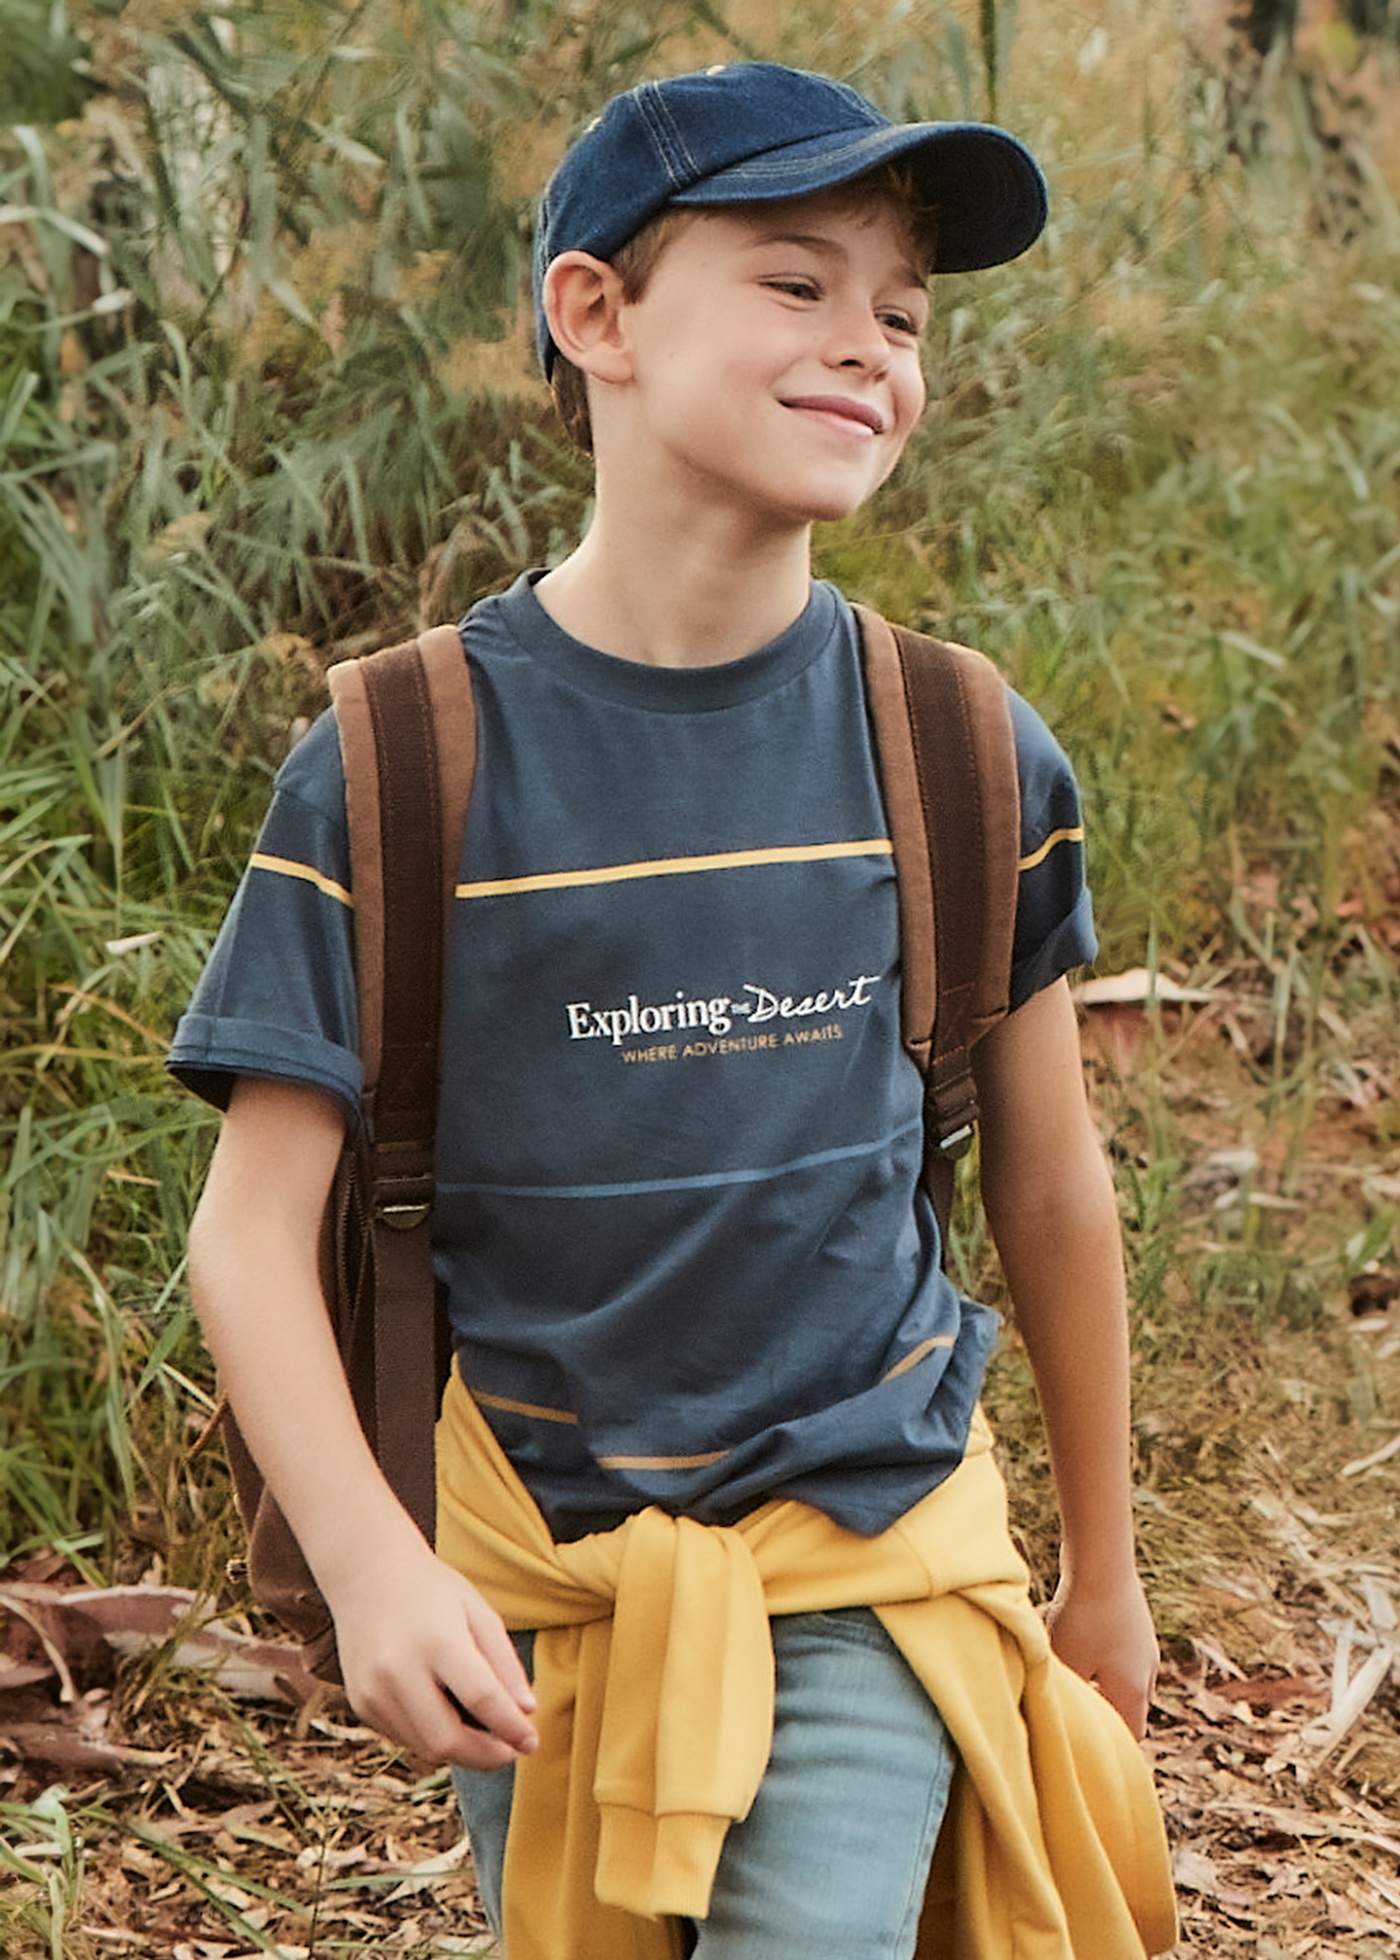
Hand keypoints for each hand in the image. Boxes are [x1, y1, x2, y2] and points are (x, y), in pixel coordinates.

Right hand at [323, 1525, 538, 1771]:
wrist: (367, 1574)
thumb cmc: (432, 1591)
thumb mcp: (478, 1612)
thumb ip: (504, 1662)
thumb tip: (527, 1711)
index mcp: (437, 1640)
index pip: (481, 1698)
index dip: (511, 1727)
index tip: (532, 1741)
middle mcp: (399, 1670)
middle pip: (448, 1739)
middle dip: (485, 1756)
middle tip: (509, 1750)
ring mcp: (374, 1690)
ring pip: (425, 1747)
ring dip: (460, 1751)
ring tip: (482, 1733)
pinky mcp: (361, 1703)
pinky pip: (404, 1737)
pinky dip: (431, 1737)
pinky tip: (445, 1716)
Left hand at [1042, 1566, 1159, 1740]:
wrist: (1102, 1559)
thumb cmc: (1082, 1617)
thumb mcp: (1066, 1664)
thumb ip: (1065, 1695)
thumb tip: (1054, 1712)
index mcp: (1135, 1692)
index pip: (1131, 1735)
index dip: (1111, 1744)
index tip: (1088, 1745)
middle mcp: (1147, 1671)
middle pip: (1126, 1705)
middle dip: (1099, 1708)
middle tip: (1072, 1704)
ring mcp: (1143, 1643)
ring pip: (1118, 1673)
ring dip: (1093, 1674)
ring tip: (1063, 1659)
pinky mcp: (1132, 1619)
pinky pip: (1113, 1647)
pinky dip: (1093, 1648)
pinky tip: (1065, 1626)